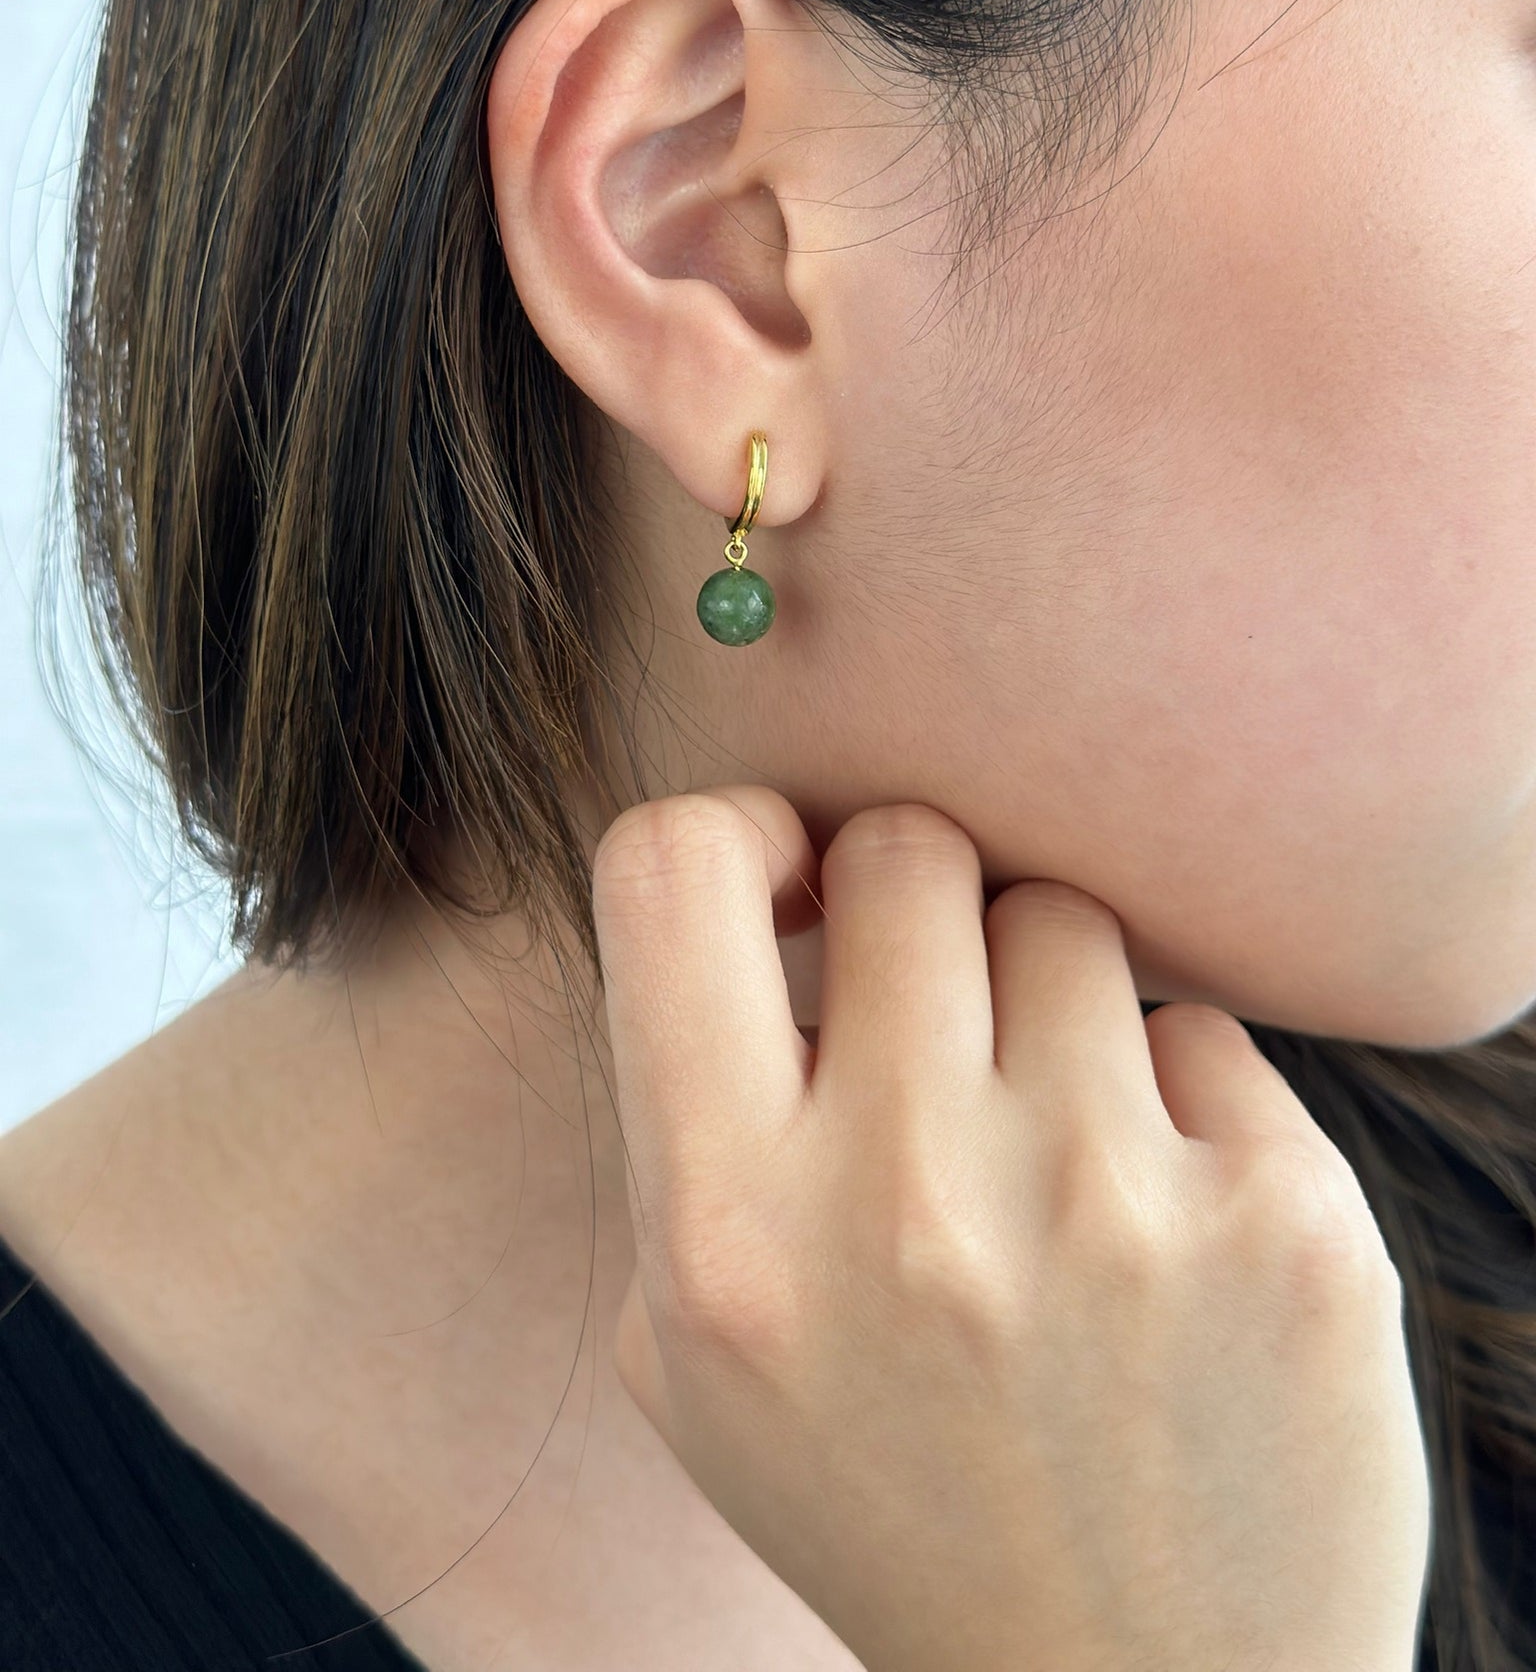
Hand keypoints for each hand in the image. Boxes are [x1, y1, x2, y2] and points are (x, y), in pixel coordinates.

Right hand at [594, 789, 1431, 1671]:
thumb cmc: (892, 1493)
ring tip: (1055, 1167)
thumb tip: (775, 894)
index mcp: (728, 1239)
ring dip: (1051, 1011)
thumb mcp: (699, 1358)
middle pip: (906, 851)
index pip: (669, 870)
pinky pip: (1202, 1027)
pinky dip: (1175, 1106)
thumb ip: (695, 1123)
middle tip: (943, 1038)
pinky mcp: (1287, 1225)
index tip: (790, 893)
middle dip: (918, 917)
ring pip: (1066, 922)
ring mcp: (1109, 1209)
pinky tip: (1166, 1241)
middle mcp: (907, 1206)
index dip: (735, 835)